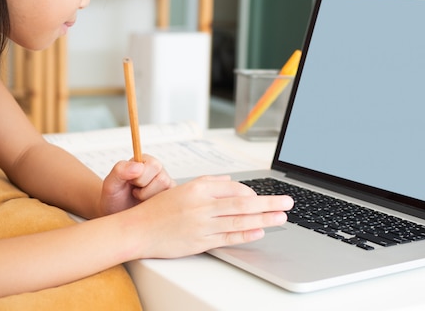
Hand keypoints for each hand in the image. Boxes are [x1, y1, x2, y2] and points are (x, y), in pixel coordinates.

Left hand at [100, 154, 175, 215]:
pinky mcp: (170, 199)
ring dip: (149, 200)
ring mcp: (166, 185)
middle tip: (134, 193)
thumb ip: (120, 170)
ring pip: (167, 193)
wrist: (117, 214)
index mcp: (146, 162)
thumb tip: (139, 166)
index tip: (129, 183)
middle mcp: (159, 171)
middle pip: (162, 179)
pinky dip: (156, 209)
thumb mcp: (110, 184)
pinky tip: (147, 207)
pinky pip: (171, 204)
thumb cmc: (114, 198)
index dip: (139, 178)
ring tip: (140, 200)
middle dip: (144, 191)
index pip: (154, 165)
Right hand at [128, 175, 293, 258]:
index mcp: (198, 188)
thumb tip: (229, 181)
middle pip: (243, 203)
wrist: (136, 230)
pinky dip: (245, 234)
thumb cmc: (158, 209)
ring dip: (264, 219)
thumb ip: (208, 183)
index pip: (234, 187)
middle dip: (269, 203)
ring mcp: (201, 224)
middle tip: (288, 202)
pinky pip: (227, 237)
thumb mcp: (183, 188)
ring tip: (281, 217)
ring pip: (239, 220)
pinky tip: (259, 231)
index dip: (252, 192)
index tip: (262, 196)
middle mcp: (201, 205)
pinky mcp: (199, 242)